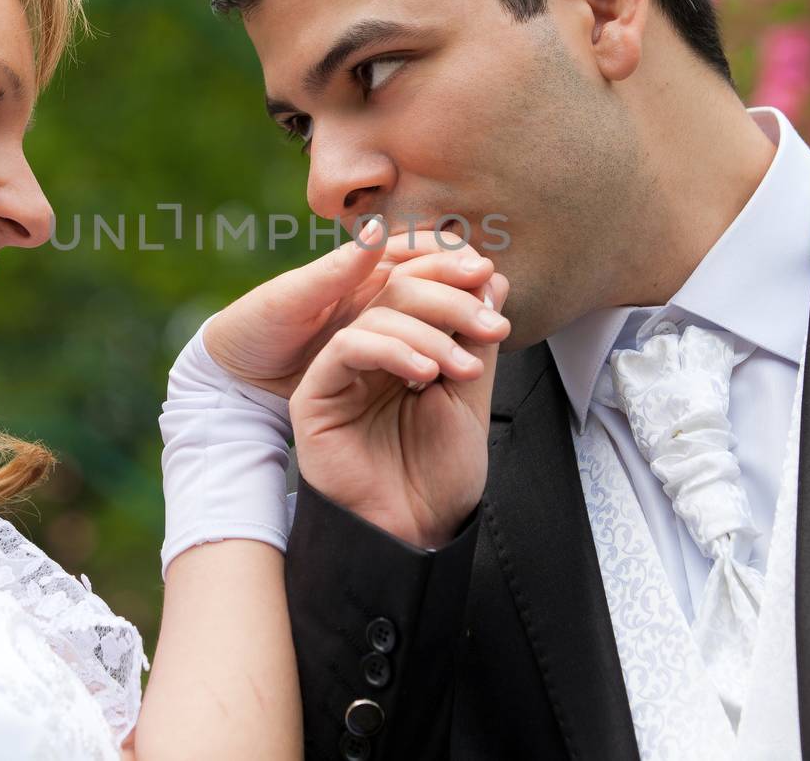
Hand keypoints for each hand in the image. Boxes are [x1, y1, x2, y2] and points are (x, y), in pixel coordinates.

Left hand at [205, 220, 474, 398]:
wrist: (237, 377)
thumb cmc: (255, 329)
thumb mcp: (291, 299)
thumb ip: (334, 269)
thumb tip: (378, 231)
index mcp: (356, 270)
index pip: (414, 250)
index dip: (446, 254)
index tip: (475, 266)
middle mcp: (375, 293)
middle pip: (434, 280)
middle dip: (466, 286)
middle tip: (492, 300)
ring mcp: (379, 325)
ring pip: (433, 314)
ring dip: (463, 319)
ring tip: (491, 330)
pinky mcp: (378, 361)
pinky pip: (421, 348)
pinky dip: (446, 349)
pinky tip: (469, 360)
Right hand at [288, 259, 510, 548]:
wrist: (415, 534)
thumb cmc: (438, 478)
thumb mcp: (470, 397)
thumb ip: (477, 341)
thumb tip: (494, 279)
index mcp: (401, 348)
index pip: (419, 289)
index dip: (452, 276)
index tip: (492, 279)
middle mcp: (368, 353)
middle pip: (398, 291)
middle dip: (450, 300)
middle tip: (490, 323)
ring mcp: (339, 372)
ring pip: (376, 314)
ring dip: (431, 332)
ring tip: (464, 368)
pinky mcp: (315, 394)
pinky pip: (347, 347)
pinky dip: (391, 349)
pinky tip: (425, 374)